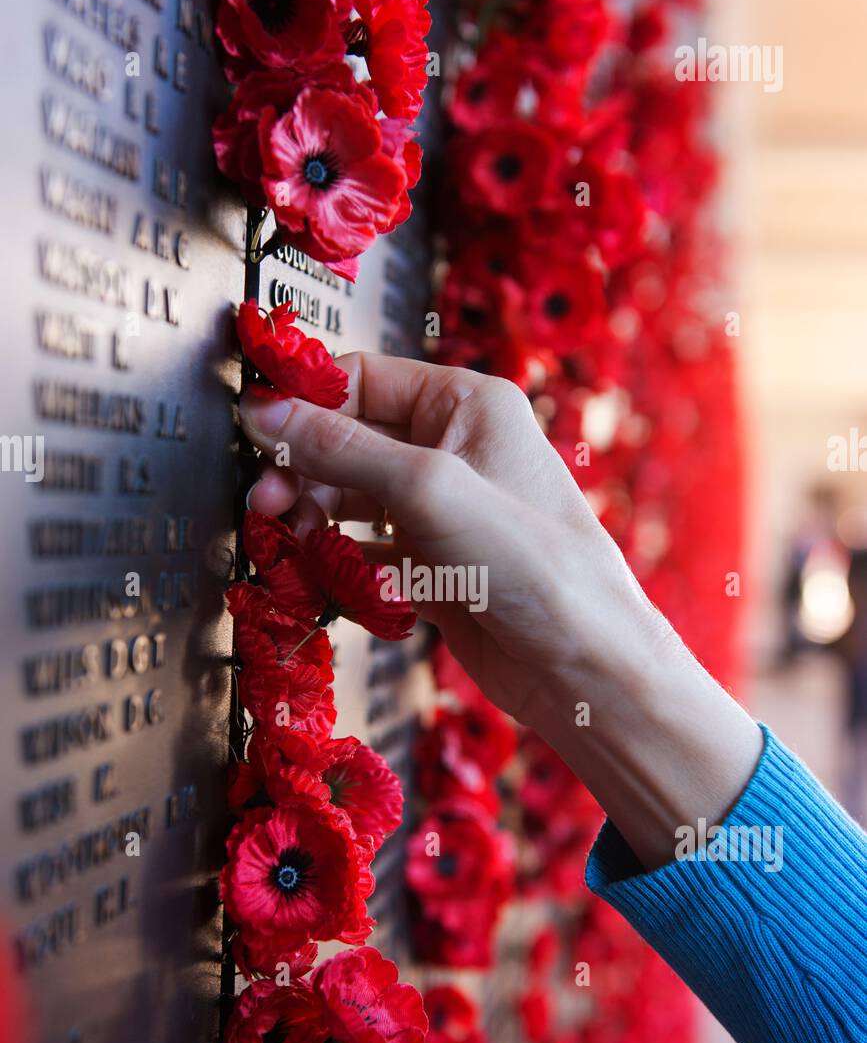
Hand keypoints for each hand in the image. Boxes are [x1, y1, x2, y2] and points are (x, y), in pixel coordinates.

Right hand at [241, 352, 640, 729]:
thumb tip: (266, 413)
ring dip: (313, 519)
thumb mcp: (426, 490)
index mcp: (467, 404)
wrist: (580, 663)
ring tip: (287, 542)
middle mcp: (455, 451)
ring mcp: (443, 512)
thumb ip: (341, 449)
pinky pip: (366, 553)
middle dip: (302, 470)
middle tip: (266, 503)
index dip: (305, 400)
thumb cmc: (531, 563)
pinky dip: (338, 563)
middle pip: (349, 441)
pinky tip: (321, 577)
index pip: (364, 379)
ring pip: (352, 500)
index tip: (253, 425)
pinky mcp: (435, 567)